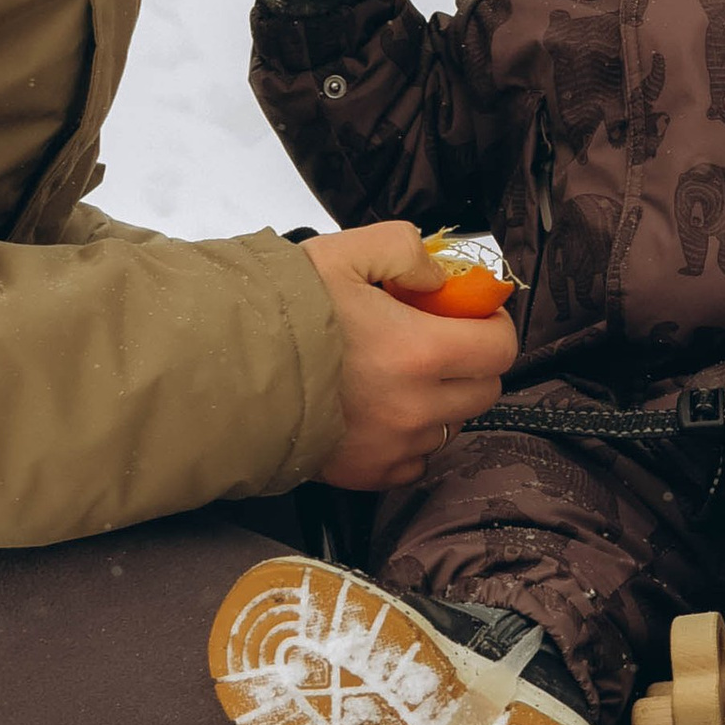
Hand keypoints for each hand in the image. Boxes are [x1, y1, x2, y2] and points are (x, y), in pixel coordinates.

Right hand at [300, 218, 519, 489]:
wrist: (224, 370)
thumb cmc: (284, 311)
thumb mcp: (345, 253)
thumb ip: (405, 250)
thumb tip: (439, 276)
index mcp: (419, 351)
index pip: (500, 349)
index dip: (494, 326)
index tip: (474, 314)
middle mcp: (415, 408)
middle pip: (484, 391)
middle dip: (471, 362)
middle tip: (436, 339)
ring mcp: (393, 448)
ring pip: (451, 427)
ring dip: (441, 401)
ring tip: (399, 375)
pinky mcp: (368, 474)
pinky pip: (416, 461)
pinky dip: (410, 439)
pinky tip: (380, 412)